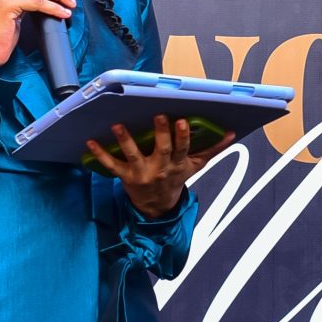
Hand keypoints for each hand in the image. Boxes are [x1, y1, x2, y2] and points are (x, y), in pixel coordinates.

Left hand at [83, 115, 236, 219]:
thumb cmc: (176, 179)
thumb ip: (213, 149)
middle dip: (161, 133)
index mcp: (178, 164)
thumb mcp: (196, 166)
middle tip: (159, 116)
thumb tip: (232, 133)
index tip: (182, 121)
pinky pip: (111, 166)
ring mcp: (141, 173)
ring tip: (118, 125)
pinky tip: (90, 142)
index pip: (183, 149)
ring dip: (125, 140)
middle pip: (162, 149)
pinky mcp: (125, 176)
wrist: (157, 205)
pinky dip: (100, 154)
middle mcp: (160, 168)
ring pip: (133, 155)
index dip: (182, 136)